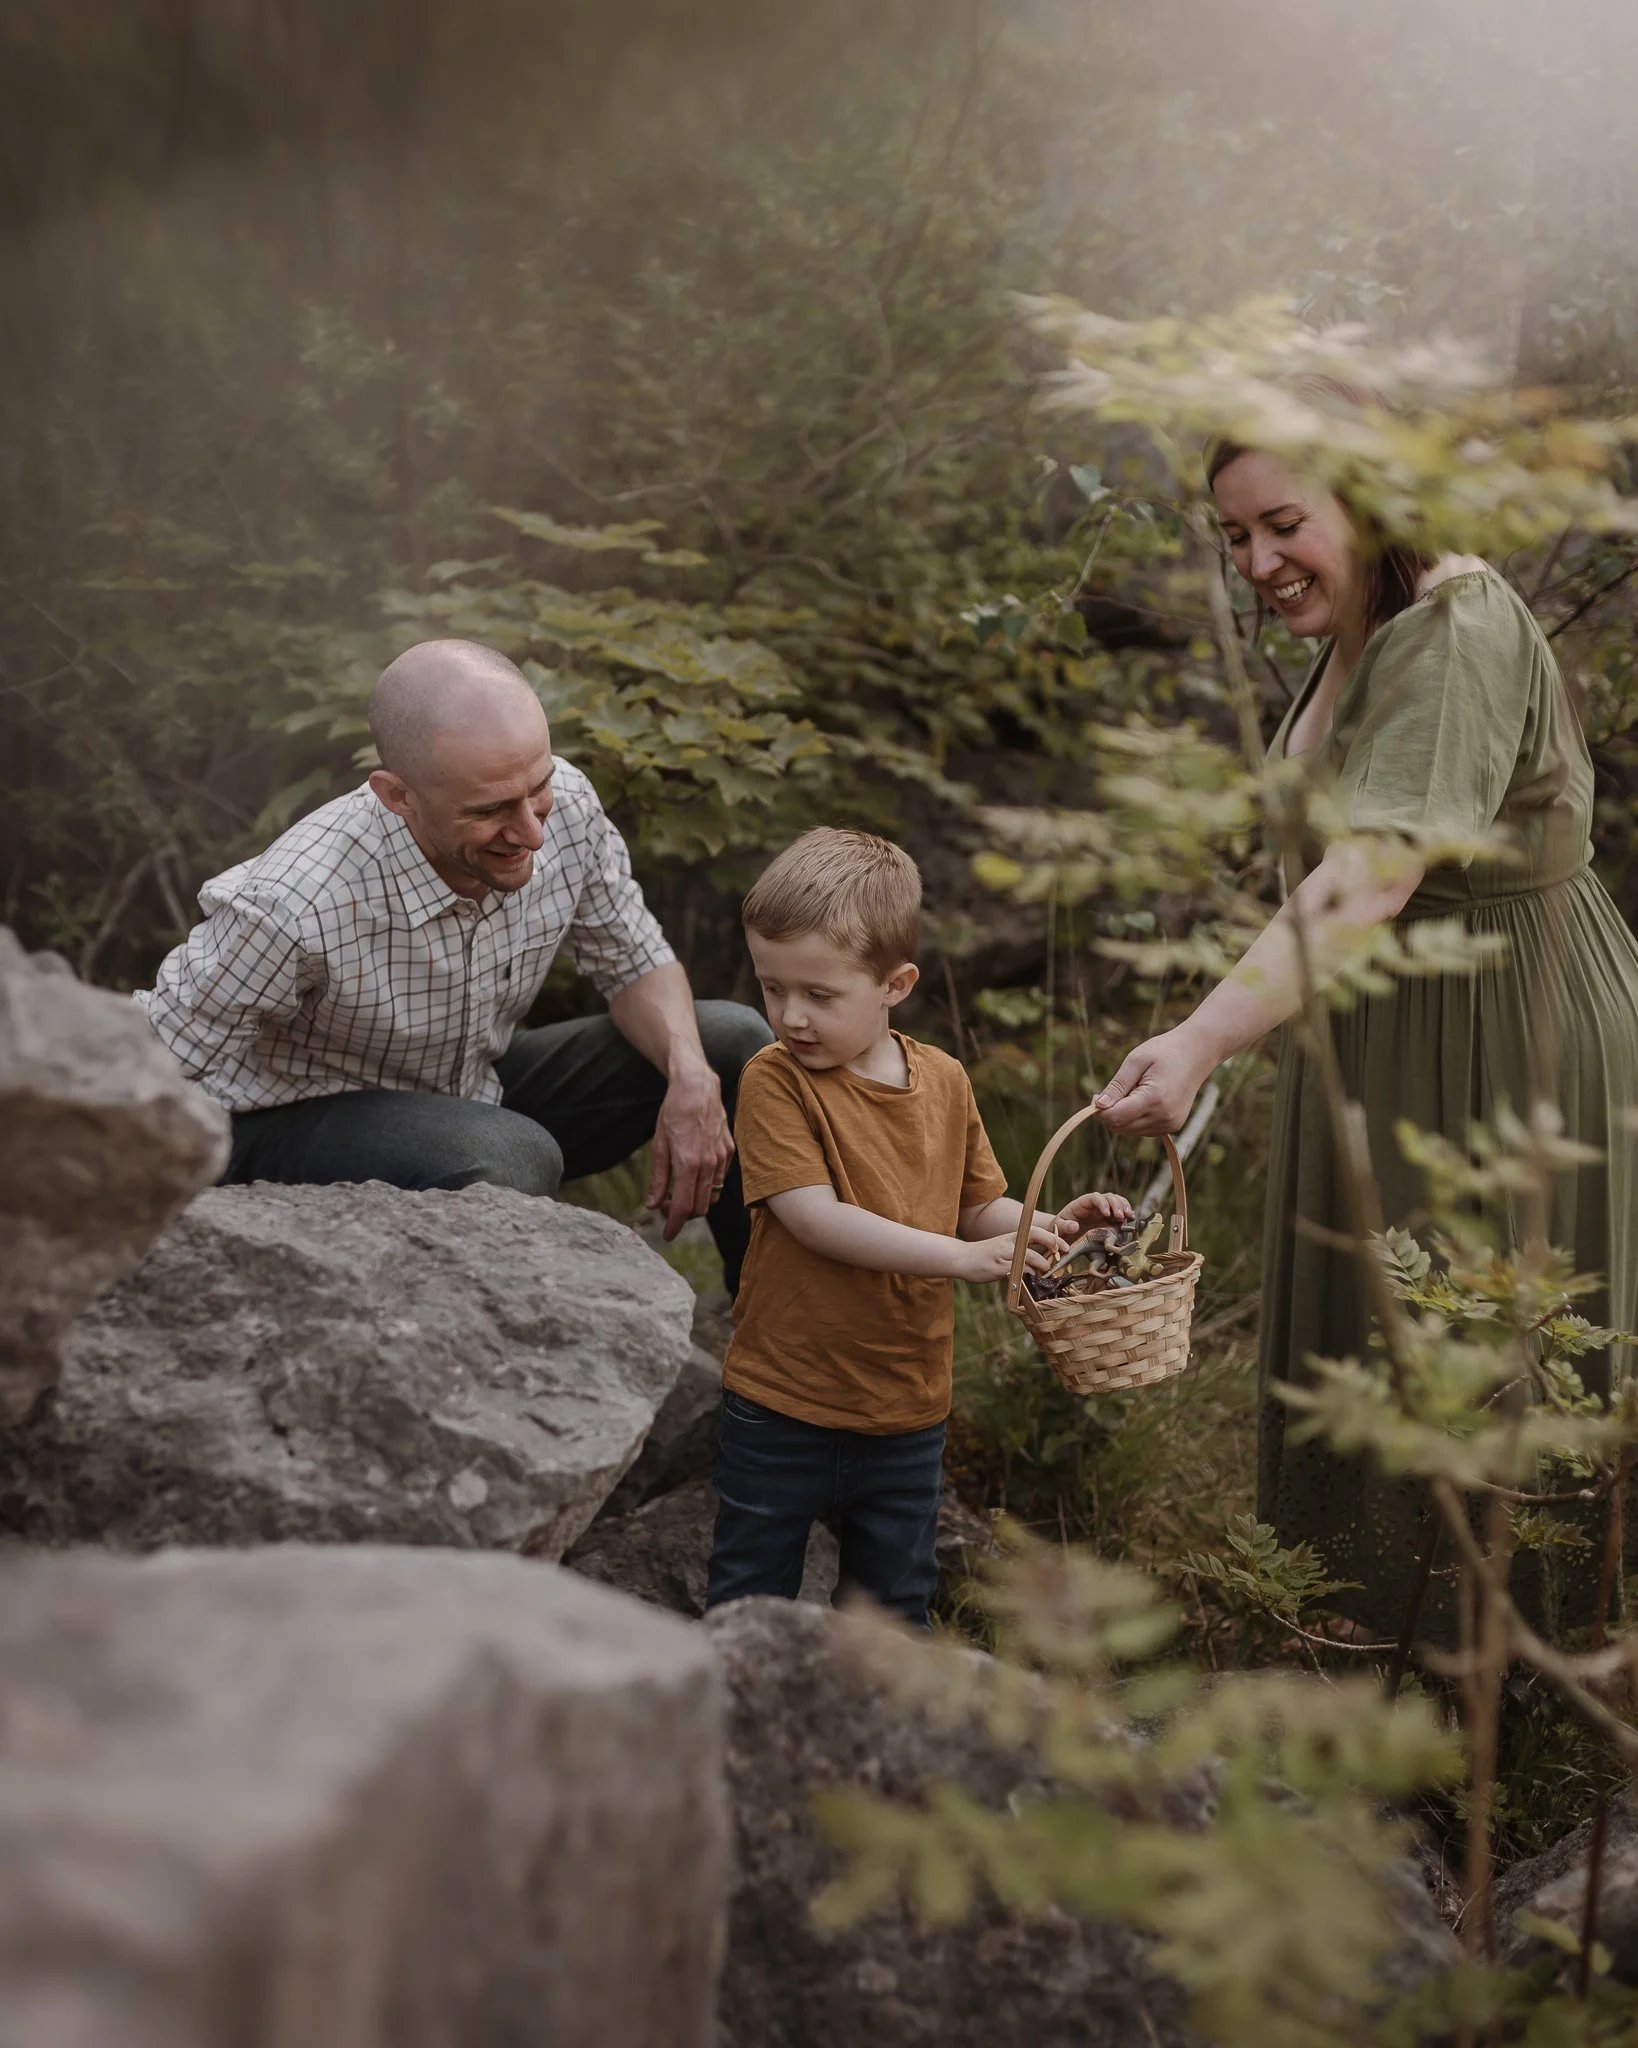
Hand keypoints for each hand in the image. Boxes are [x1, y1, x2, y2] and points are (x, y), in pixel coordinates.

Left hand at [646, 1059, 732, 1240]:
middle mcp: (709, 1165)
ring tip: (677, 1192)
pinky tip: (693, 1174)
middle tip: (665, 1206)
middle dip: (682, 1214)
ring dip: (695, 1201)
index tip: (667, 1235)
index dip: (674, 1225)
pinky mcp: (729, 1151)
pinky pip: (719, 1179)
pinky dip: (706, 1185)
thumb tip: (652, 1205)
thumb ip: (658, 1178)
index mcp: (688, 1164)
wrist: (698, 1086)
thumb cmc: (674, 1112)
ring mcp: (723, 1158)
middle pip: (699, 1207)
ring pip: (711, 1196)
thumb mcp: (658, 1145)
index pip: (683, 1207)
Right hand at [956, 1222, 1061, 1284]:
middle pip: (1037, 1244)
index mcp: (1012, 1236)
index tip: (1065, 1247)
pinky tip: (1027, 1282)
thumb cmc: (986, 1255)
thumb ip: (1021, 1252)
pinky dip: (1027, 1278)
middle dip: (1050, 1254)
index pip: (1036, 1232)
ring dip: (1040, 1269)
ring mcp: (1004, 1255)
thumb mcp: (1004, 1247)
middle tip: (1057, 1263)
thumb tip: (1041, 1262)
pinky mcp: (999, 1268)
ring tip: (1041, 1275)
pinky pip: (1019, 1273)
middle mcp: (1010, 1242)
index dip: (1052, 1238)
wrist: (962, 1258)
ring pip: (1031, 1260)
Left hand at [1053, 1190, 1133, 1238]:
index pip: (1094, 1197)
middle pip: (1108, 1197)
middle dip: (1116, 1204)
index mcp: (1081, 1204)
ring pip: (1116, 1201)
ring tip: (1129, 1216)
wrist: (1065, 1235)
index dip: (1102, 1203)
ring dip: (1124, 1206)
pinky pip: (1120, 1211)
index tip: (1107, 1213)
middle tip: (1121, 1216)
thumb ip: (1064, 1226)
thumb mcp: (1058, 1228)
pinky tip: (1130, 1218)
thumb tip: (1075, 1226)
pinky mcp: (1109, 1218)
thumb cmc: (1060, 1230)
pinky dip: (1126, 1212)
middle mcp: (1094, 1205)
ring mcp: (1102, 1210)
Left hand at [1094, 1025, 1214, 1135]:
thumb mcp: (1136, 1060)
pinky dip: (1136, 1118)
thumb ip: (1117, 1085)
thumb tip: (1098, 1105)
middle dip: (1111, 1112)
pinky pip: (1142, 1129)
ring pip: (1130, 1131)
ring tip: (1137, 1090)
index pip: (1115, 1118)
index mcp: (1154, 1099)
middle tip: (1119, 1088)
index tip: (1097, 1095)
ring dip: (1124, 1115)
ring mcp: (1170, 1124)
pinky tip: (1145, 1099)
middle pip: (1120, 1127)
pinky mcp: (1173, 1126)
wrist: (1197, 1053)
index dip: (1099, 1110)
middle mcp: (1164, 1117)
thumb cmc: (1164, 1051)